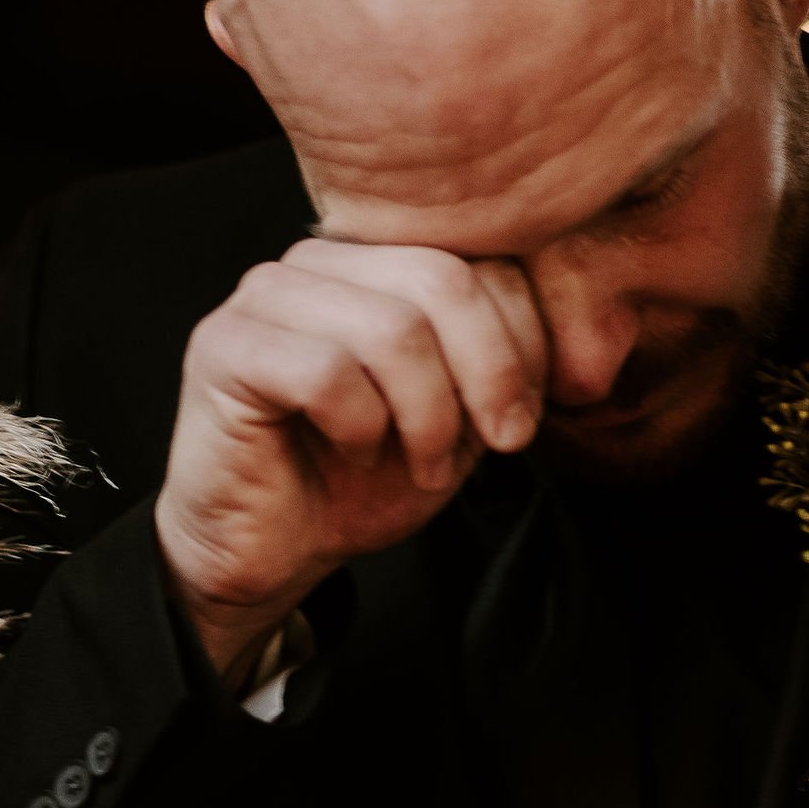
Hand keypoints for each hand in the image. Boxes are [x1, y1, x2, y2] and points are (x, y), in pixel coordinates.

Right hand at [155, 240, 546, 673]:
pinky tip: (353, 453)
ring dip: (427, 417)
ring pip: (390, 329)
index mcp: (380, 260)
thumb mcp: (464, 418)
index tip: (517, 423)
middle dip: (487, 376)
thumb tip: (583, 340)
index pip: (482, 262)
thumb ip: (507, 365)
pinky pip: (326, 372)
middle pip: (442, 280)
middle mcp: (320, 260)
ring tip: (419, 462)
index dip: (521, 347)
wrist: (275, 548)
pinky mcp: (224, 346)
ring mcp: (266, 295)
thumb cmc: (362, 478)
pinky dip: (360, 428)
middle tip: (491, 445)